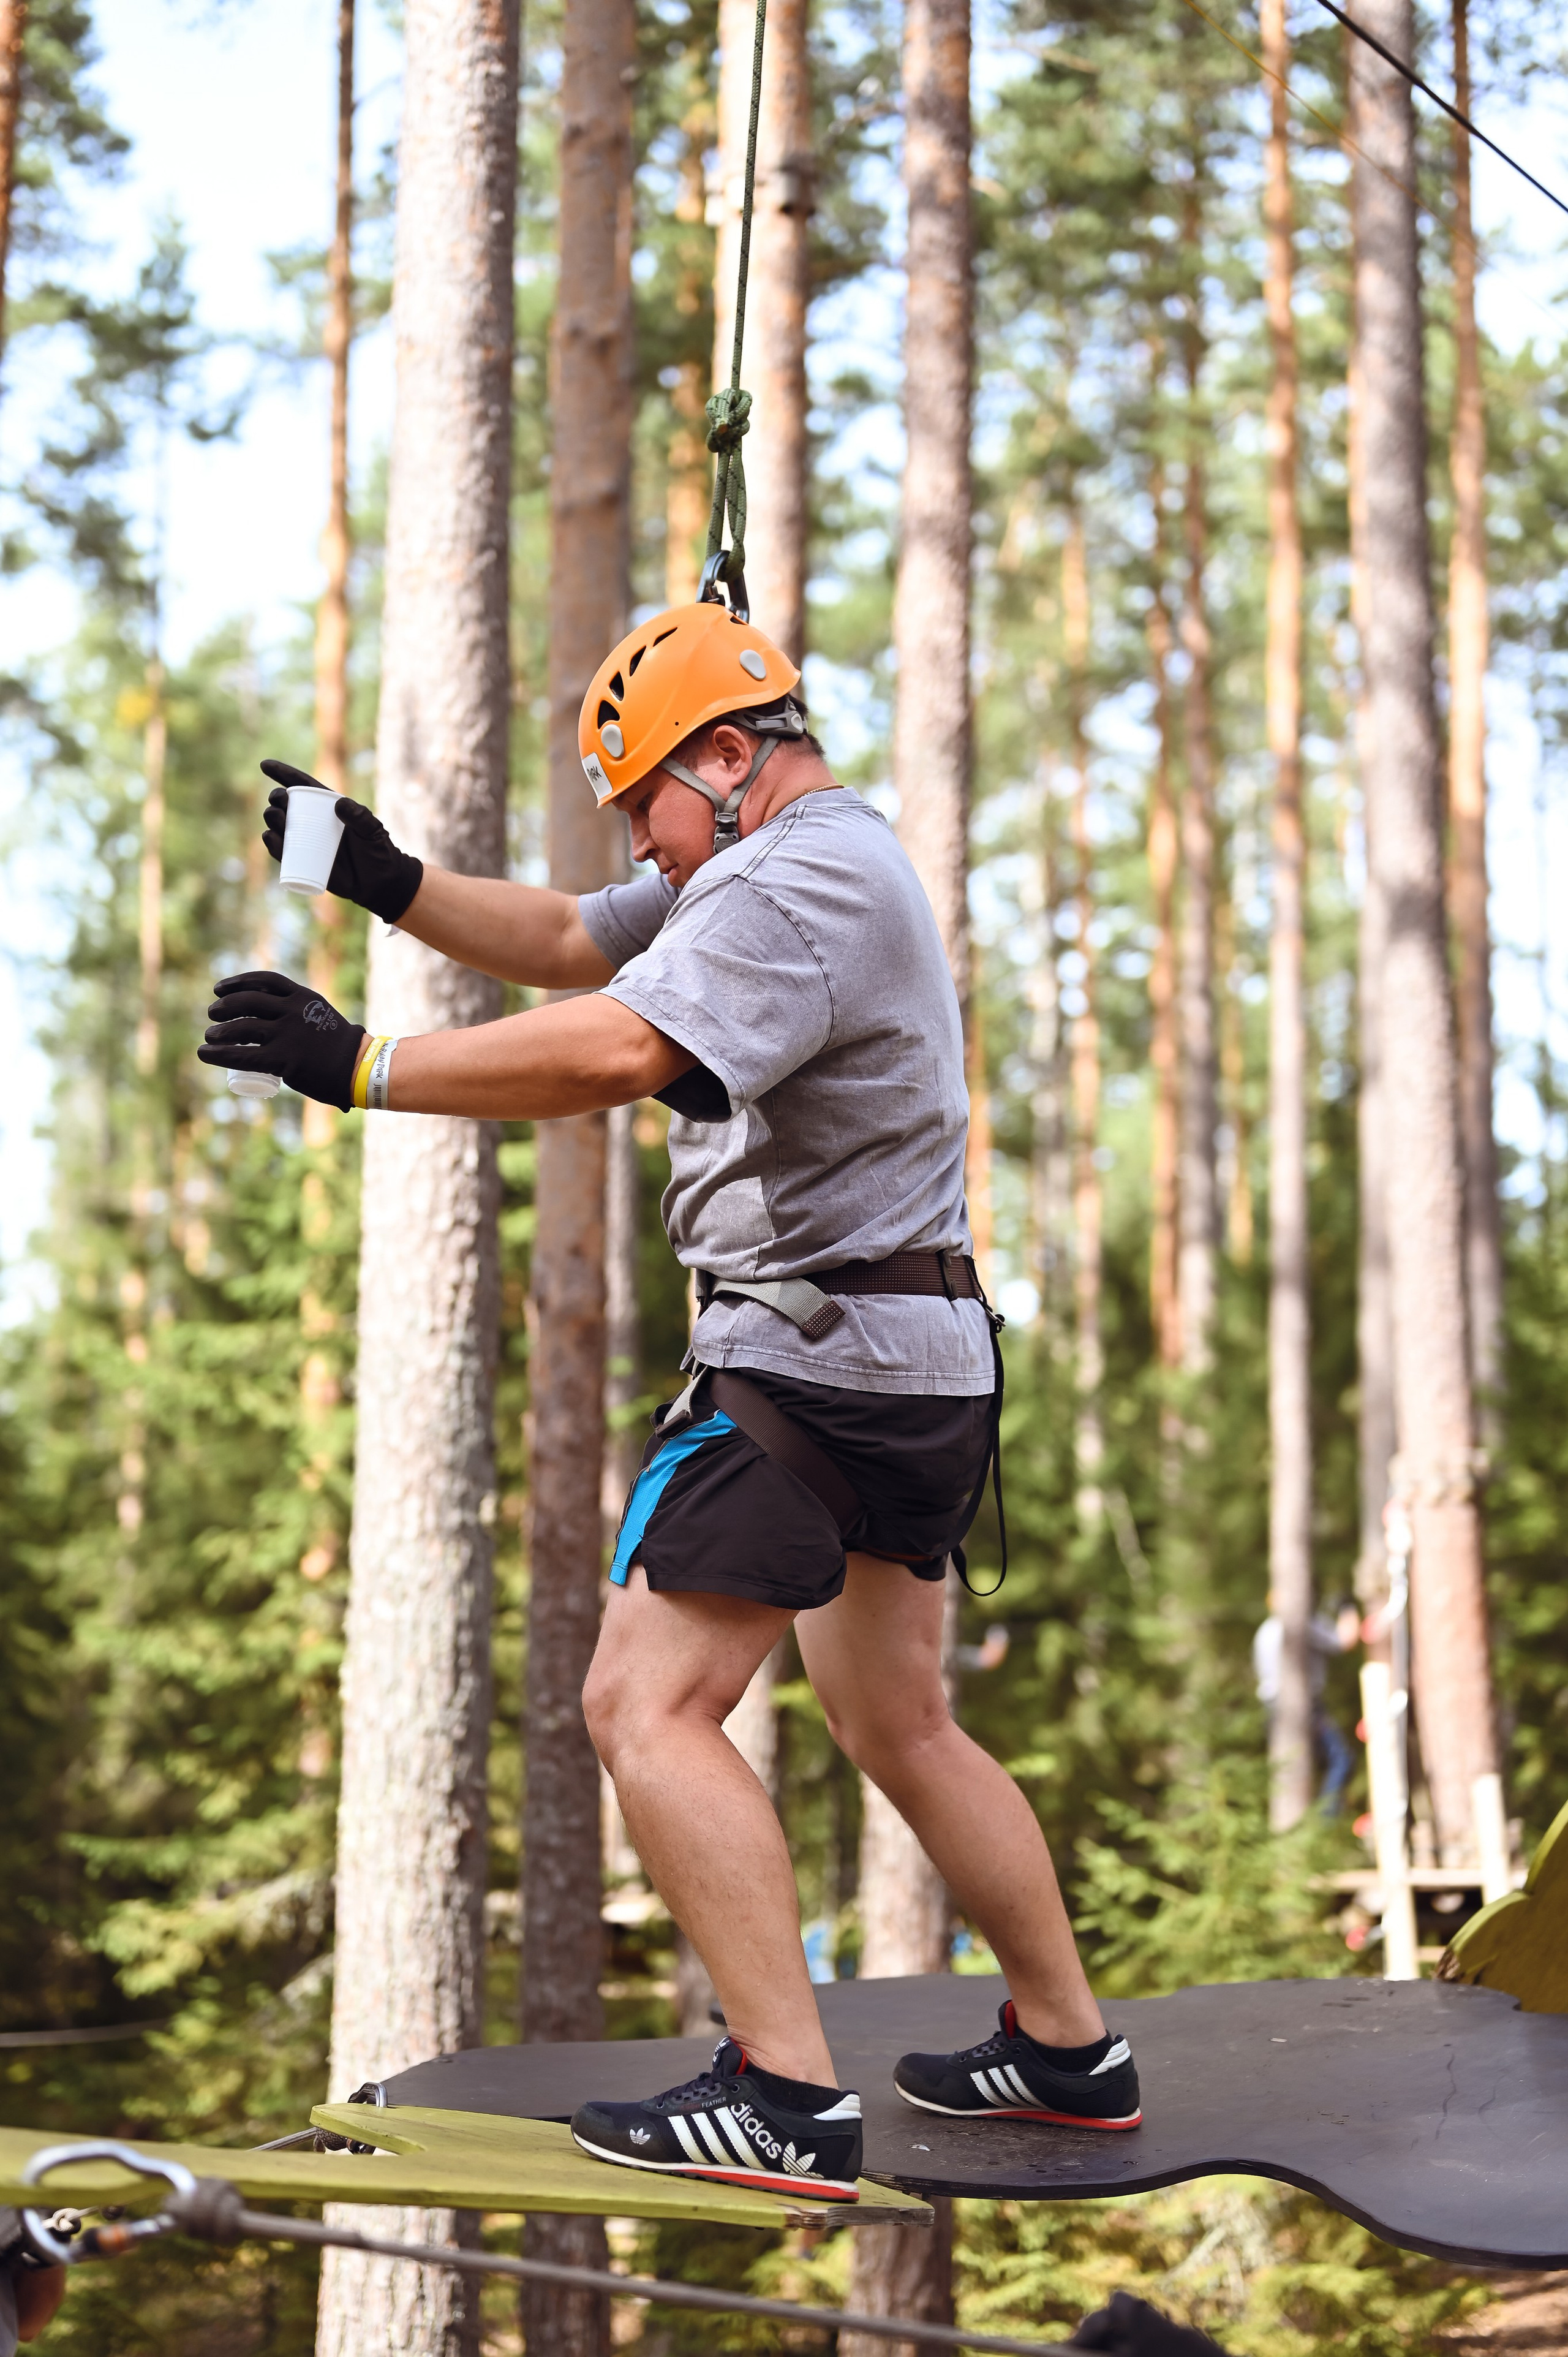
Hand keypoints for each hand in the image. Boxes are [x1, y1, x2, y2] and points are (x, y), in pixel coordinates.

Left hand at [199, 971, 366, 1110]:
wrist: (360, 1068)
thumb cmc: (341, 1047)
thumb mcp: (321, 1016)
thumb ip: (302, 1014)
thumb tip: (277, 1018)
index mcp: (302, 996)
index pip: (263, 981)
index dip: (237, 982)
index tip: (219, 989)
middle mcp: (292, 1010)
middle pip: (247, 1002)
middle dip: (224, 1006)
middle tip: (212, 1014)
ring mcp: (287, 1034)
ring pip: (242, 1027)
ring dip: (219, 1031)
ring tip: (209, 1036)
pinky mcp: (283, 1059)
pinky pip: (243, 1055)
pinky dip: (219, 1053)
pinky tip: (204, 1053)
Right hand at [260, 760, 423, 923]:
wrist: (379, 883)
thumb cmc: (377, 851)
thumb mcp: (373, 831)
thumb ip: (361, 817)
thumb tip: (339, 804)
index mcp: (326, 807)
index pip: (301, 786)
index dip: (282, 773)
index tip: (265, 765)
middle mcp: (312, 822)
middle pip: (286, 805)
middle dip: (276, 799)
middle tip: (279, 801)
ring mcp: (305, 841)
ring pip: (279, 826)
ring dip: (272, 819)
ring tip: (275, 818)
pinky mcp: (303, 862)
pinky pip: (282, 851)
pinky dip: (272, 844)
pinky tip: (269, 837)